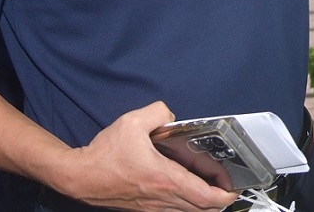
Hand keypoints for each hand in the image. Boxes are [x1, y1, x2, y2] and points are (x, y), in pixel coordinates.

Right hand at [51, 102, 238, 211]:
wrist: (78, 176)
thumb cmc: (104, 153)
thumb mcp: (133, 122)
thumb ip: (158, 111)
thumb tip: (170, 114)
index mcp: (165, 178)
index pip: (203, 196)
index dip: (224, 195)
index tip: (235, 189)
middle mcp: (161, 197)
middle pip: (199, 209)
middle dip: (218, 202)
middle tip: (229, 190)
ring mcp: (151, 206)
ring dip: (202, 206)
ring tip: (213, 192)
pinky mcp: (142, 209)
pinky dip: (185, 207)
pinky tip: (187, 196)